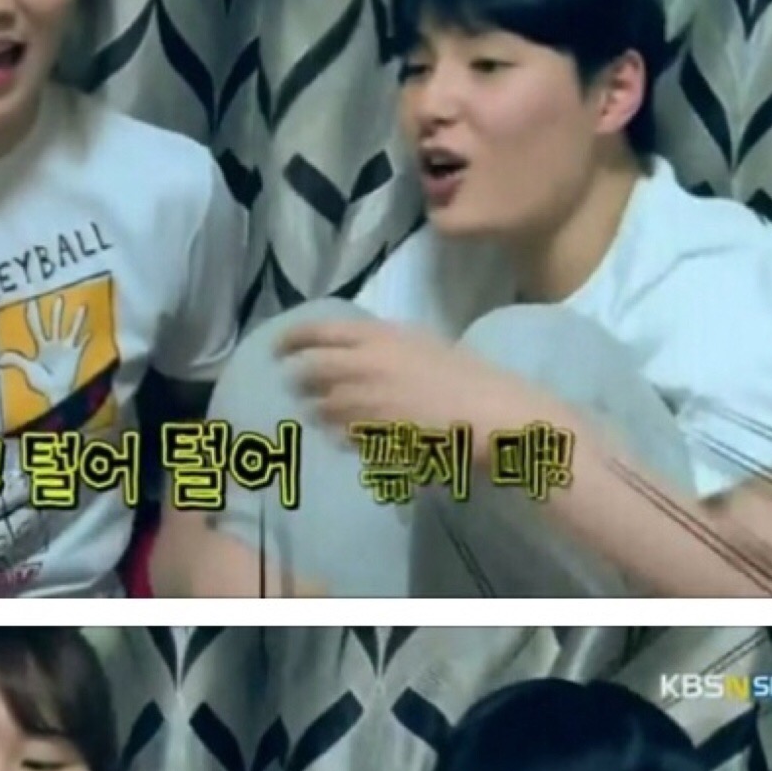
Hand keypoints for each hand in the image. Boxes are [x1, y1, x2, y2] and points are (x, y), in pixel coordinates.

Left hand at [284, 310, 516, 445]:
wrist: (494, 415)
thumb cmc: (469, 377)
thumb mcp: (423, 344)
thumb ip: (384, 346)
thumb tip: (353, 351)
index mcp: (379, 336)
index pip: (318, 331)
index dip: (291, 338)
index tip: (278, 348)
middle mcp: (364, 366)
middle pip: (310, 372)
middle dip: (299, 380)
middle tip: (298, 387)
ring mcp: (366, 404)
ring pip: (322, 409)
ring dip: (319, 412)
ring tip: (325, 415)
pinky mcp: (373, 439)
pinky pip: (343, 438)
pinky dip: (342, 437)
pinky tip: (355, 438)